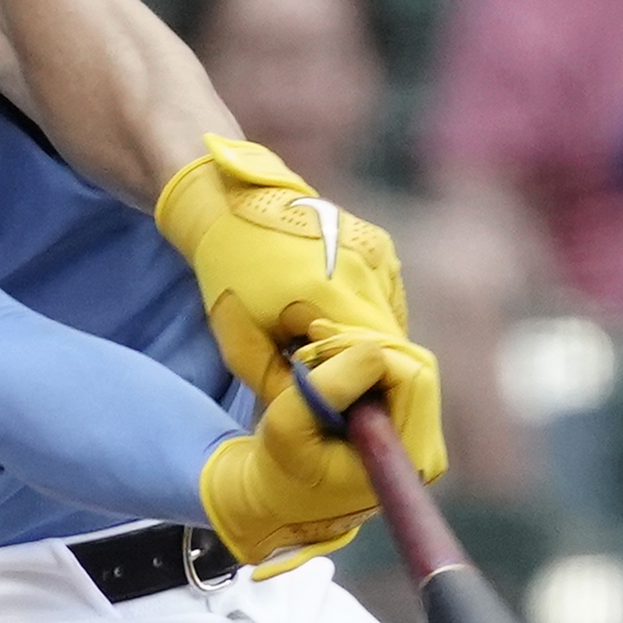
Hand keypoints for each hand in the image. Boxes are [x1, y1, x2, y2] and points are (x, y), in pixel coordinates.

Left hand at [153, 138, 441, 477]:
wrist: (230, 206)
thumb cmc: (229, 279)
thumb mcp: (244, 347)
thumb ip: (290, 386)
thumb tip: (333, 417)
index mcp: (328, 290)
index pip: (374, 358)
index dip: (371, 392)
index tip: (358, 417)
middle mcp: (363, 265)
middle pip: (389, 342)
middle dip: (374, 375)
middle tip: (355, 402)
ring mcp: (377, 250)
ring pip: (392, 321)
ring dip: (374, 348)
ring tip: (344, 363)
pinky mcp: (380, 244)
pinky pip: (388, 298)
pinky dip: (373, 321)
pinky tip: (345, 329)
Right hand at [196, 324, 406, 567]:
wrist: (286, 495)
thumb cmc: (282, 468)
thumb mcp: (288, 427)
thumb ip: (329, 388)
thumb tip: (373, 350)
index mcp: (405, 458)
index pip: (411, 377)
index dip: (367, 351)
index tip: (319, 345)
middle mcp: (426, 448)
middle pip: (415, 366)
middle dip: (364, 346)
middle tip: (316, 342)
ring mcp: (421, 434)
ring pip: (405, 363)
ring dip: (360, 351)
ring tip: (317, 355)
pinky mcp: (408, 421)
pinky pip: (396, 372)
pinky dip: (362, 360)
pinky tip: (330, 364)